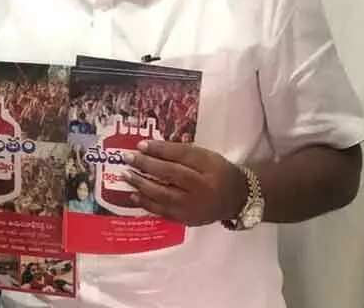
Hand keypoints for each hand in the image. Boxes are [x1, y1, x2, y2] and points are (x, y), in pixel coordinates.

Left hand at [124, 141, 247, 226]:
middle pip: (170, 174)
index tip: (141, 145)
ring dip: (141, 184)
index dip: (160, 150)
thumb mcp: (206, 156)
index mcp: (209, 167)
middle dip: (146, 165)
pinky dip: (146, 203)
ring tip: (126, 175)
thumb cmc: (218, 172)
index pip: (182, 155)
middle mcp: (202, 187)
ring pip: (163, 195)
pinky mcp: (187, 219)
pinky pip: (163, 211)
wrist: (236, 199)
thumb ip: (182, 152)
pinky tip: (133, 195)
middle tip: (128, 158)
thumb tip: (150, 148)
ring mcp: (194, 206)